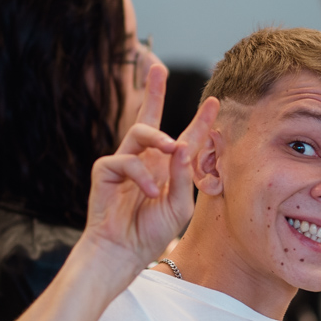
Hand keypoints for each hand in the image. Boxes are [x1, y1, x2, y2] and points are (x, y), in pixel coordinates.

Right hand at [83, 62, 218, 276]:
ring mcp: (124, 163)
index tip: (214, 102)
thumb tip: (182, 144)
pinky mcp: (106, 171)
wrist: (123, 252)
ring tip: (172, 148)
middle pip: (149, 118)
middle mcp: (145, 160)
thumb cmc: (151, 232)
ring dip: (158, 137)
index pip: (185, 138)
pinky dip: (140, 175)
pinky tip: (149, 192)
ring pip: (139, 131)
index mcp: (166, 168)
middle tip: (157, 67)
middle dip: (152, 91)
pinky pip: (124, 160)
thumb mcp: (179, 205)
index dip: (199, 121)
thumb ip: (183, 176)